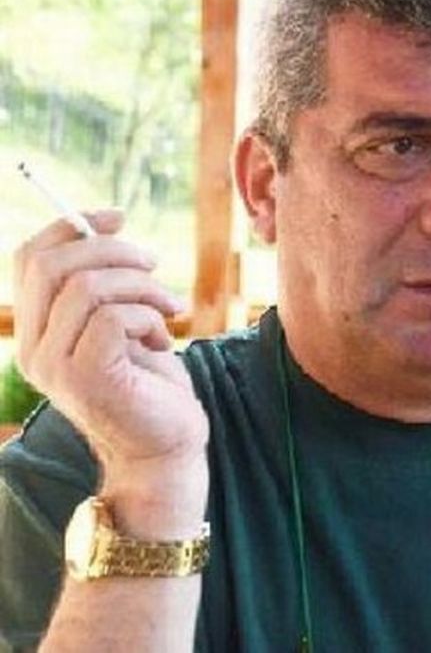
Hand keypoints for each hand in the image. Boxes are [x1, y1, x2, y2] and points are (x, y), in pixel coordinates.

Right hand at [13, 210, 208, 534]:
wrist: (166, 446)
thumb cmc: (150, 382)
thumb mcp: (123, 320)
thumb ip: (103, 283)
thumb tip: (105, 223)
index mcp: (37, 330)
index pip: (29, 258)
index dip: (71, 225)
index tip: (116, 216)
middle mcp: (34, 348)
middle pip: (52, 264)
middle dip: (113, 250)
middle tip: (154, 266)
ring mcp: (55, 366)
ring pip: (88, 286)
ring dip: (143, 287)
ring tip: (170, 309)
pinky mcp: (87, 377)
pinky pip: (115, 317)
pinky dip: (150, 316)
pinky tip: (164, 340)